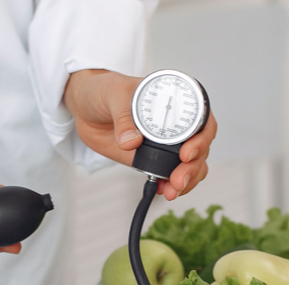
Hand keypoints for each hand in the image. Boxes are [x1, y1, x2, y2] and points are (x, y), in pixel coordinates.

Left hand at [64, 69, 217, 200]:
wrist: (86, 107)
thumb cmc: (104, 90)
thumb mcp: (114, 95)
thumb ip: (123, 116)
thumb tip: (131, 141)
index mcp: (176, 100)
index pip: (202, 119)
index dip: (201, 137)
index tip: (186, 153)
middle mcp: (177, 123)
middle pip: (200, 146)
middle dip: (193, 167)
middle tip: (178, 180)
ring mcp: (167, 143)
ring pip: (192, 164)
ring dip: (187, 180)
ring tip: (173, 191)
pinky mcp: (153, 158)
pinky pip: (171, 174)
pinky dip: (172, 186)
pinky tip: (165, 191)